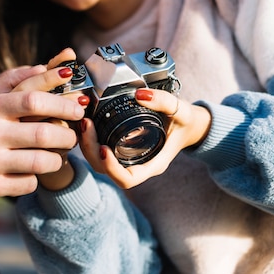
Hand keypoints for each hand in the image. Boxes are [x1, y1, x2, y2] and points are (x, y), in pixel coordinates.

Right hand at [0, 64, 85, 200]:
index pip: (32, 98)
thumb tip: (47, 66)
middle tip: (73, 132)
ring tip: (60, 152)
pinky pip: (30, 183)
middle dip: (67, 133)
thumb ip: (14, 80)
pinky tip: (34, 170)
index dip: (61, 99)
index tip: (79, 102)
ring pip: (42, 160)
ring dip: (58, 157)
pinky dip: (38, 177)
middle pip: (43, 132)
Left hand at [79, 88, 210, 188]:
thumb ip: (164, 102)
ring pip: (98, 161)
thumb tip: (141, 95)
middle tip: (86, 125)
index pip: (127, 178)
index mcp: (152, 164)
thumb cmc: (186, 122)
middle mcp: (136, 164)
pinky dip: (89, 139)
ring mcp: (127, 158)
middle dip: (91, 150)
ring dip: (86, 144)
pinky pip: (99, 150)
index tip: (103, 148)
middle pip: (105, 170)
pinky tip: (86, 122)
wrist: (189, 125)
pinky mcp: (120, 149)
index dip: (110, 168)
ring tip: (84, 122)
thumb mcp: (181, 111)